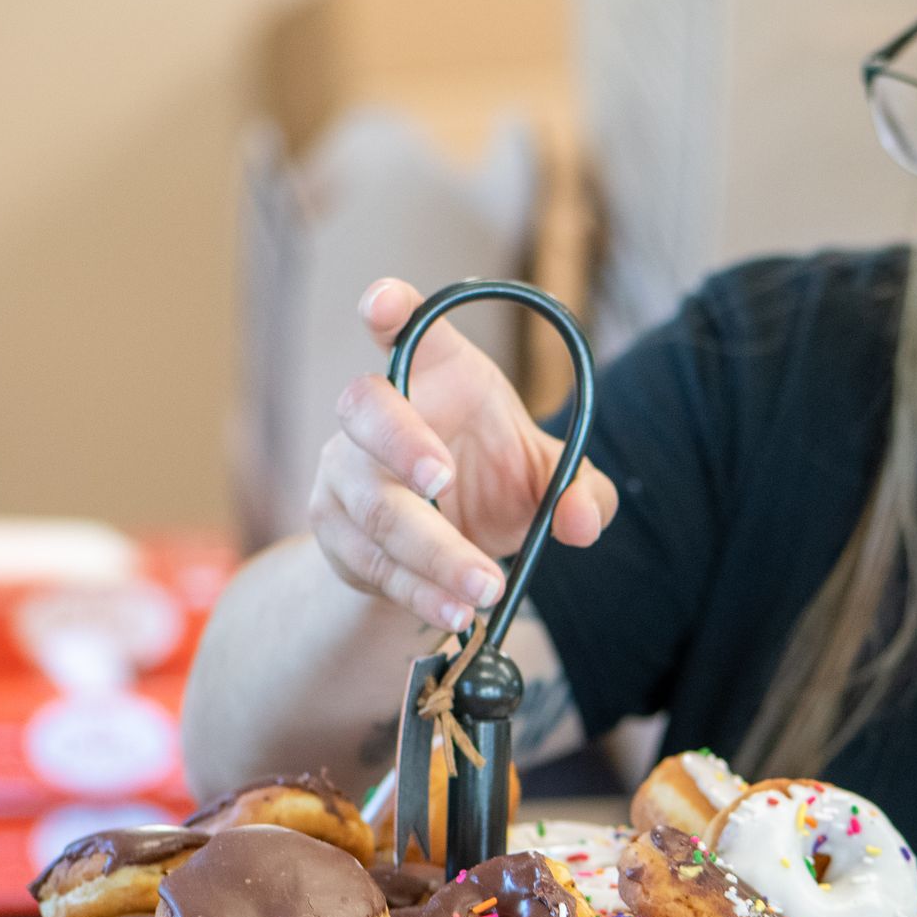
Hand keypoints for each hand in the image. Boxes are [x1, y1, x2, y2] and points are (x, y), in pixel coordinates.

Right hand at [310, 277, 618, 631]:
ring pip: (375, 506)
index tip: (384, 303)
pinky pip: (372, 562)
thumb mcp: (545, 478)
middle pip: (365, 410)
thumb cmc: (493, 479)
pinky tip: (455, 613)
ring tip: (487, 587)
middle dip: (401, 441)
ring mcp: (345, 469)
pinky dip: (418, 591)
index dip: (390, 309)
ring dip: (432, 550)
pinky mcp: (335, 528)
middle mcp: (377, 410)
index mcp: (434, 370)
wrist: (440, 547)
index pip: (404, 325)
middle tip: (442, 479)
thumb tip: (581, 520)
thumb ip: (580, 490)